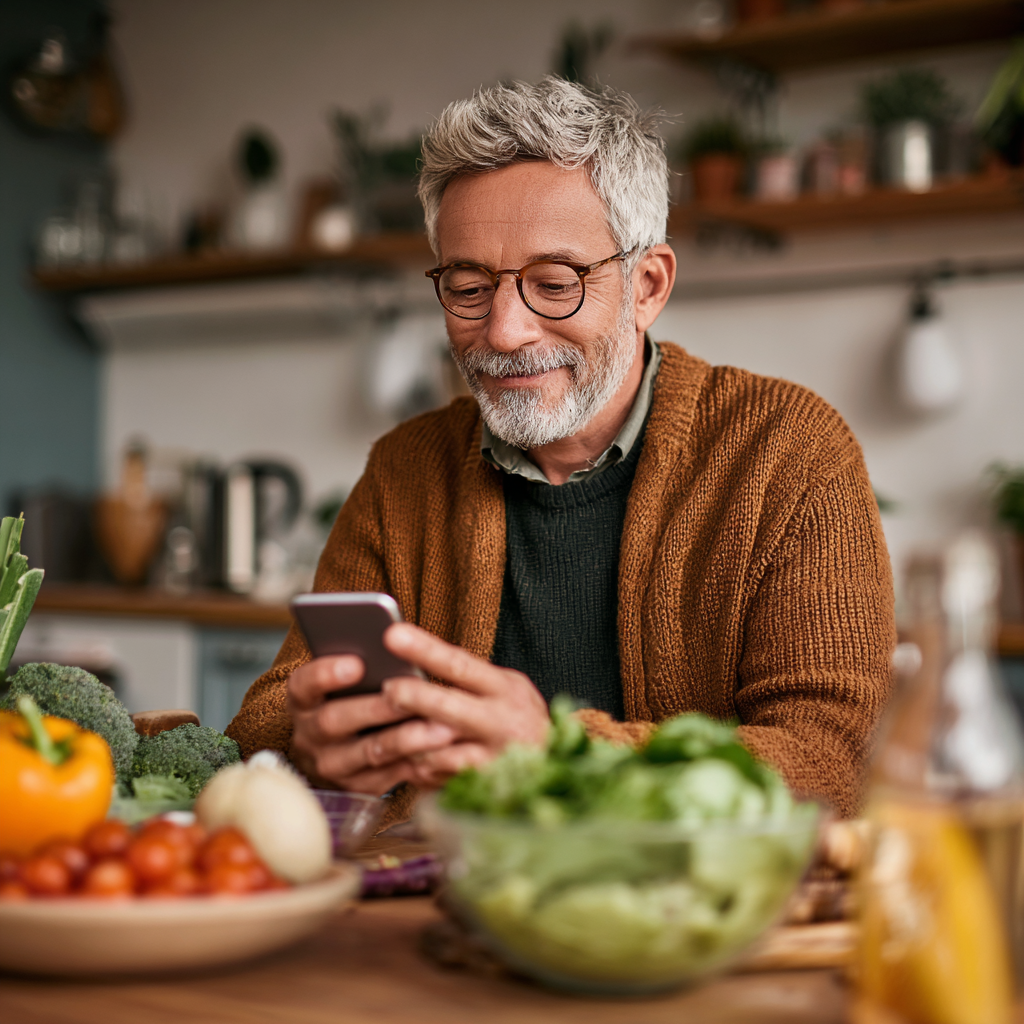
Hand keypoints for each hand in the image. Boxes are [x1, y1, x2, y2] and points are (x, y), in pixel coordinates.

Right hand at [286, 655, 458, 794]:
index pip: (305, 684)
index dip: (327, 674)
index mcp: (303, 699)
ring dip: (408, 739)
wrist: (342, 744)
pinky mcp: (359, 786)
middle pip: (336, 721)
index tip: (357, 663)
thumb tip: (395, 640)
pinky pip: (390, 776)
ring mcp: (332, 764)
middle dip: (377, 708)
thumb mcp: (347, 675)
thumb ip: (363, 661)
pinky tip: (445, 752)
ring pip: (369, 752)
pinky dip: (418, 762)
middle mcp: (310, 734)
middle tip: (412, 693)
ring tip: (443, 728)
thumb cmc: (354, 693)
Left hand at [381, 622, 549, 787]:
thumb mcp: (505, 687)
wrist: (554, 767)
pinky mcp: (481, 790)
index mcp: (505, 689)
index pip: (460, 665)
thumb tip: (415, 657)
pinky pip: (437, 778)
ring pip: (436, 750)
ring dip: (406, 739)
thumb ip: (469, 678)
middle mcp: (501, 723)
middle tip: (387, 689)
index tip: (393, 634)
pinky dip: (417, 767)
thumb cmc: (517, 718)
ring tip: (386, 729)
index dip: (425, 650)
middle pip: (447, 707)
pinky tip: (405, 759)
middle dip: (413, 697)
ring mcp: (491, 760)